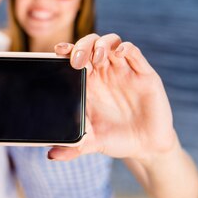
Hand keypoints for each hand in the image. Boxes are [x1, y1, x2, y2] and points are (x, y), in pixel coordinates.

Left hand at [48, 34, 175, 161]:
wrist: (147, 147)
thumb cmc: (116, 139)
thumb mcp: (93, 143)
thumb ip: (73, 147)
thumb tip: (51, 155)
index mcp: (89, 83)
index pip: (75, 57)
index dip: (66, 50)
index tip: (58, 50)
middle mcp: (105, 72)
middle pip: (91, 44)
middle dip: (82, 45)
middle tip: (77, 60)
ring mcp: (124, 70)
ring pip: (111, 42)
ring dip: (102, 43)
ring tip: (97, 56)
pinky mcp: (143, 74)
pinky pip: (134, 52)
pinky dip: (125, 48)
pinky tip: (119, 53)